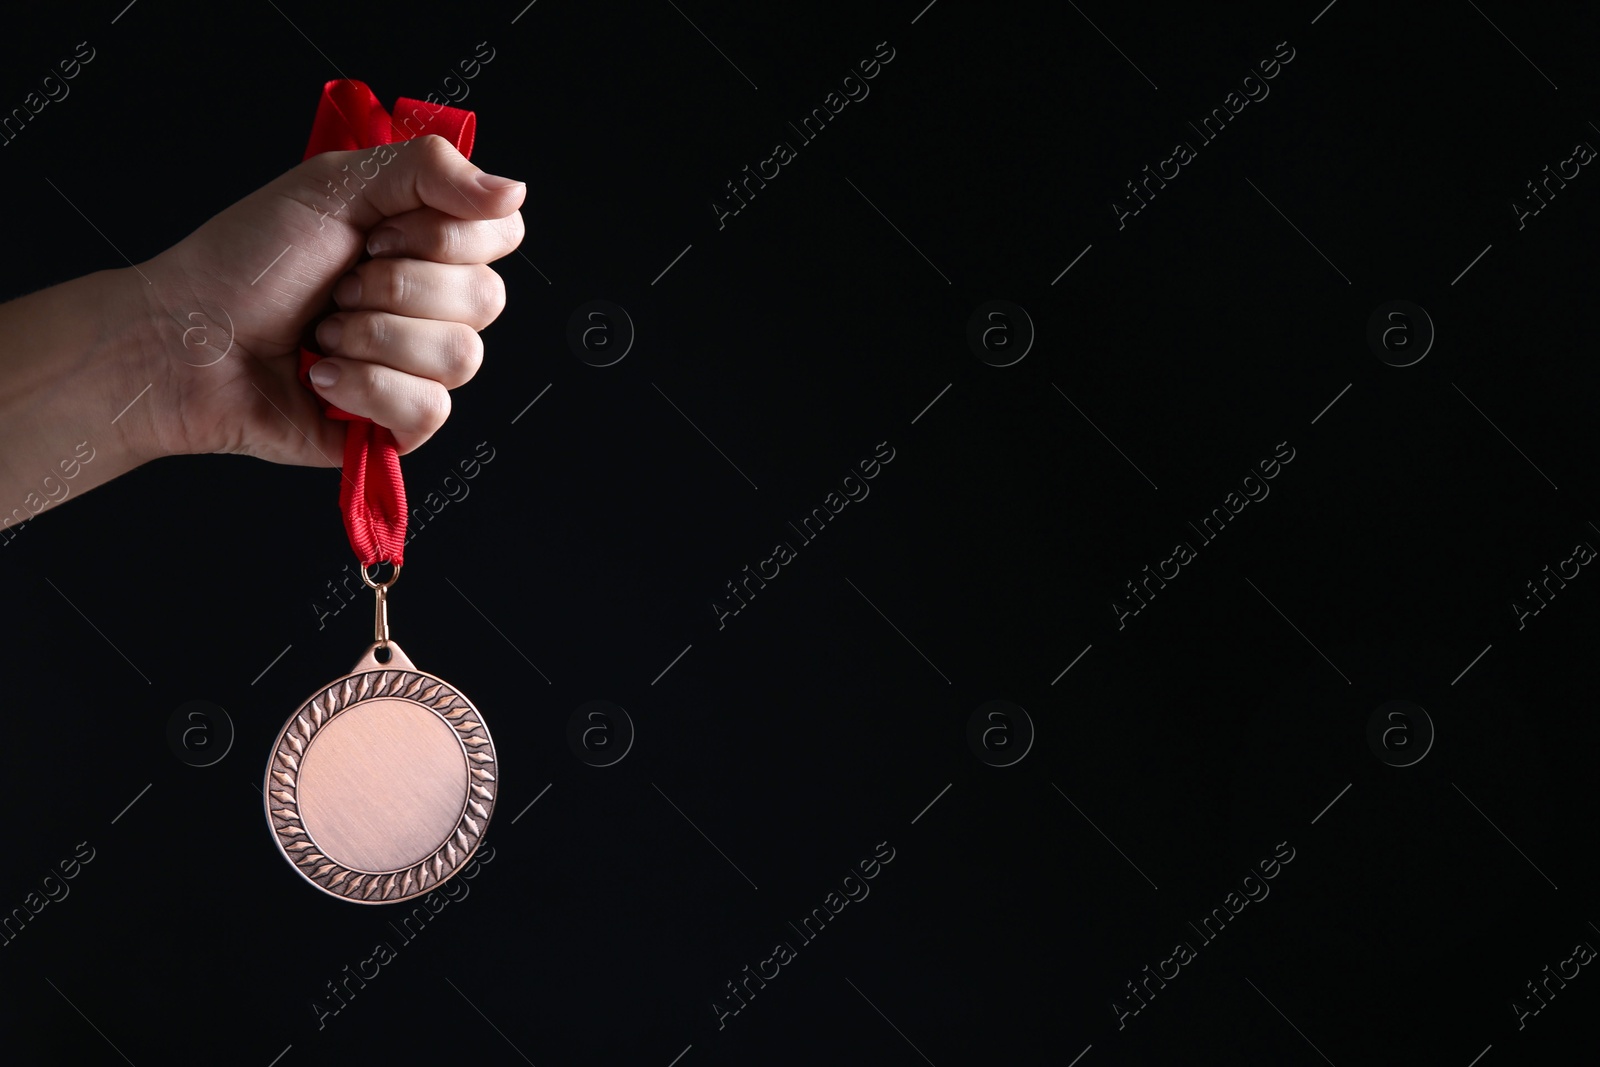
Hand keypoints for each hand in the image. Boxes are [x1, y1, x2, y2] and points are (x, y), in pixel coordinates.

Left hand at [129, 134, 524, 464]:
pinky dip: (365, 387)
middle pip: (487, 299)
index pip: (500, 234)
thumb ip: (430, 169)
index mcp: (422, 244)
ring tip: (322, 333)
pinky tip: (321, 376)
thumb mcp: (335, 185)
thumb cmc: (244, 264)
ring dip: (375, 338)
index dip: (448, 236)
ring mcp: (417, 369)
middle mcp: (429, 306)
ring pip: (460, 357)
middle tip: (339, 285)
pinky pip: (429, 410)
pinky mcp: (397, 426)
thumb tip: (514, 191)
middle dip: (398, 287)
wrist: (185, 340)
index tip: (378, 233)